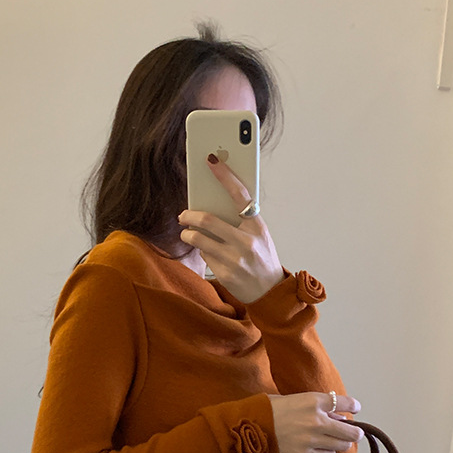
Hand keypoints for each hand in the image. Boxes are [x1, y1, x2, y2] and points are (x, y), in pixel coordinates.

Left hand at [178, 155, 284, 303]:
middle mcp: (246, 242)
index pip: (240, 194)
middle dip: (188, 215)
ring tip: (188, 233)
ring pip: (198, 239)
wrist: (270, 292)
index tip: (212, 161)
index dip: (225, 175)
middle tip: (183, 215)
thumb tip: (216, 200)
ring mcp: (234, 259)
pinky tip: (207, 252)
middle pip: (207, 220)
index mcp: (257, 226)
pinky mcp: (224, 273)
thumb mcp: (260, 235)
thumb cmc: (263, 258)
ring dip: (188, 234)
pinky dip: (201, 251)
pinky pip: (203, 255)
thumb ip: (243, 219)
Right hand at [266, 392, 362, 452]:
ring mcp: (311, 439)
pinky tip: (323, 449)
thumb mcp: (297, 399)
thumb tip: (338, 415)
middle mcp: (316, 420)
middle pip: (350, 431)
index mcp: (314, 401)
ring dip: (341, 443)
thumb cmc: (271, 409)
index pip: (345, 403)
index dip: (354, 406)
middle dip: (355, 432)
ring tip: (335, 441)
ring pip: (342, 446)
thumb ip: (319, 407)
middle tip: (354, 433)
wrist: (252, 425)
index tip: (355, 408)